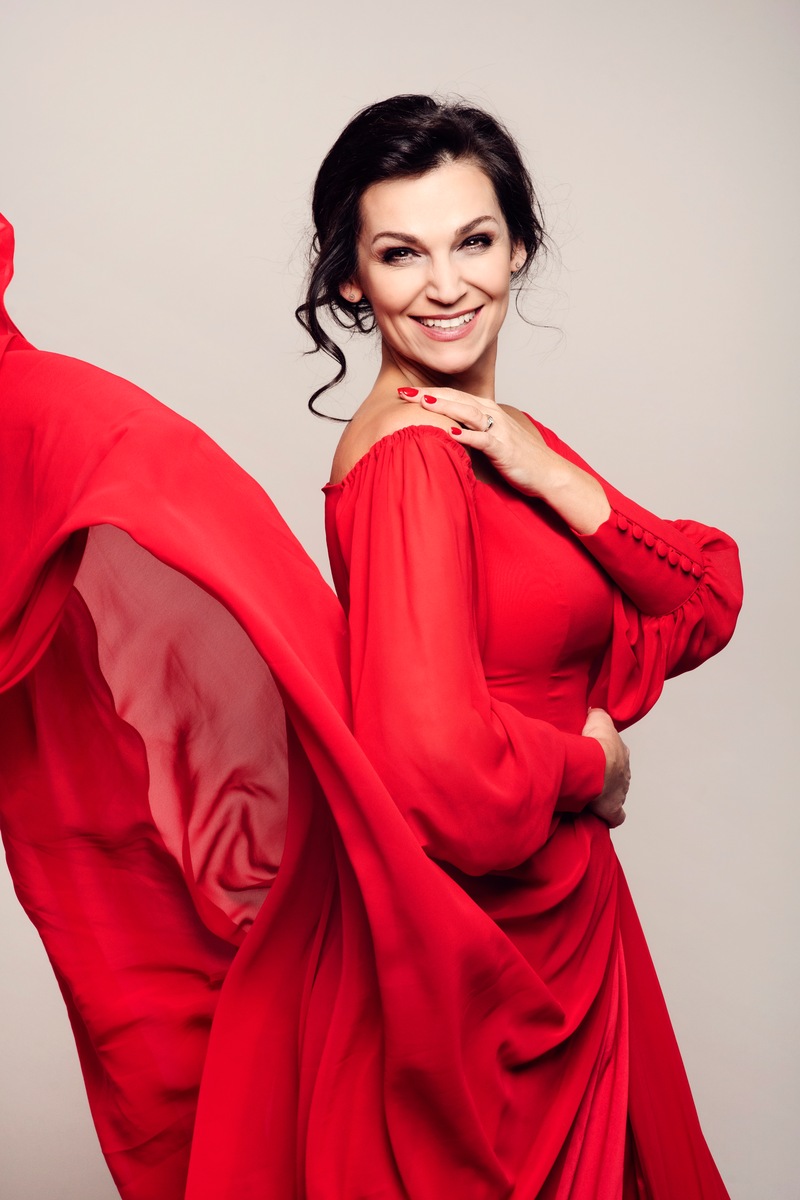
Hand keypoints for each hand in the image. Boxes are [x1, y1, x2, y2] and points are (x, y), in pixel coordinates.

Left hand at [398, 385, 552, 495]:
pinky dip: (466, 435)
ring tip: (422, 404)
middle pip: (455, 399)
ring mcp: (498, 429)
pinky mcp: (503, 447)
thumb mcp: (489, 439)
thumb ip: (469, 431)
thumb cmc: (517, 458)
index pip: (452, 396)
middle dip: (428, 394)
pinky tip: (450, 433)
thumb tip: (443, 432)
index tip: (403, 391)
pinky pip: (482, 439)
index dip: (427, 393)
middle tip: (403, 392)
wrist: (546, 472)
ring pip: (467, 412)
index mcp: (486, 410)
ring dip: (444, 407)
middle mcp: (491, 414)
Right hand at [582, 707, 629, 827]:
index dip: (604, 755)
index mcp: (621, 754)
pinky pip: (615, 816)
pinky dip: (609, 817)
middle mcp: (624, 773)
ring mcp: (620, 792)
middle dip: (604, 777)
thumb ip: (598, 714)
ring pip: (614, 794)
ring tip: (587, 795)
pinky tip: (599, 815)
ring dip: (603, 795)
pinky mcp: (613, 809)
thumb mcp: (598, 720)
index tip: (592, 758)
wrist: (595, 766)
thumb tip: (594, 710)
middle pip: (615, 775)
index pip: (615, 754)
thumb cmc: (596, 745)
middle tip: (587, 777)